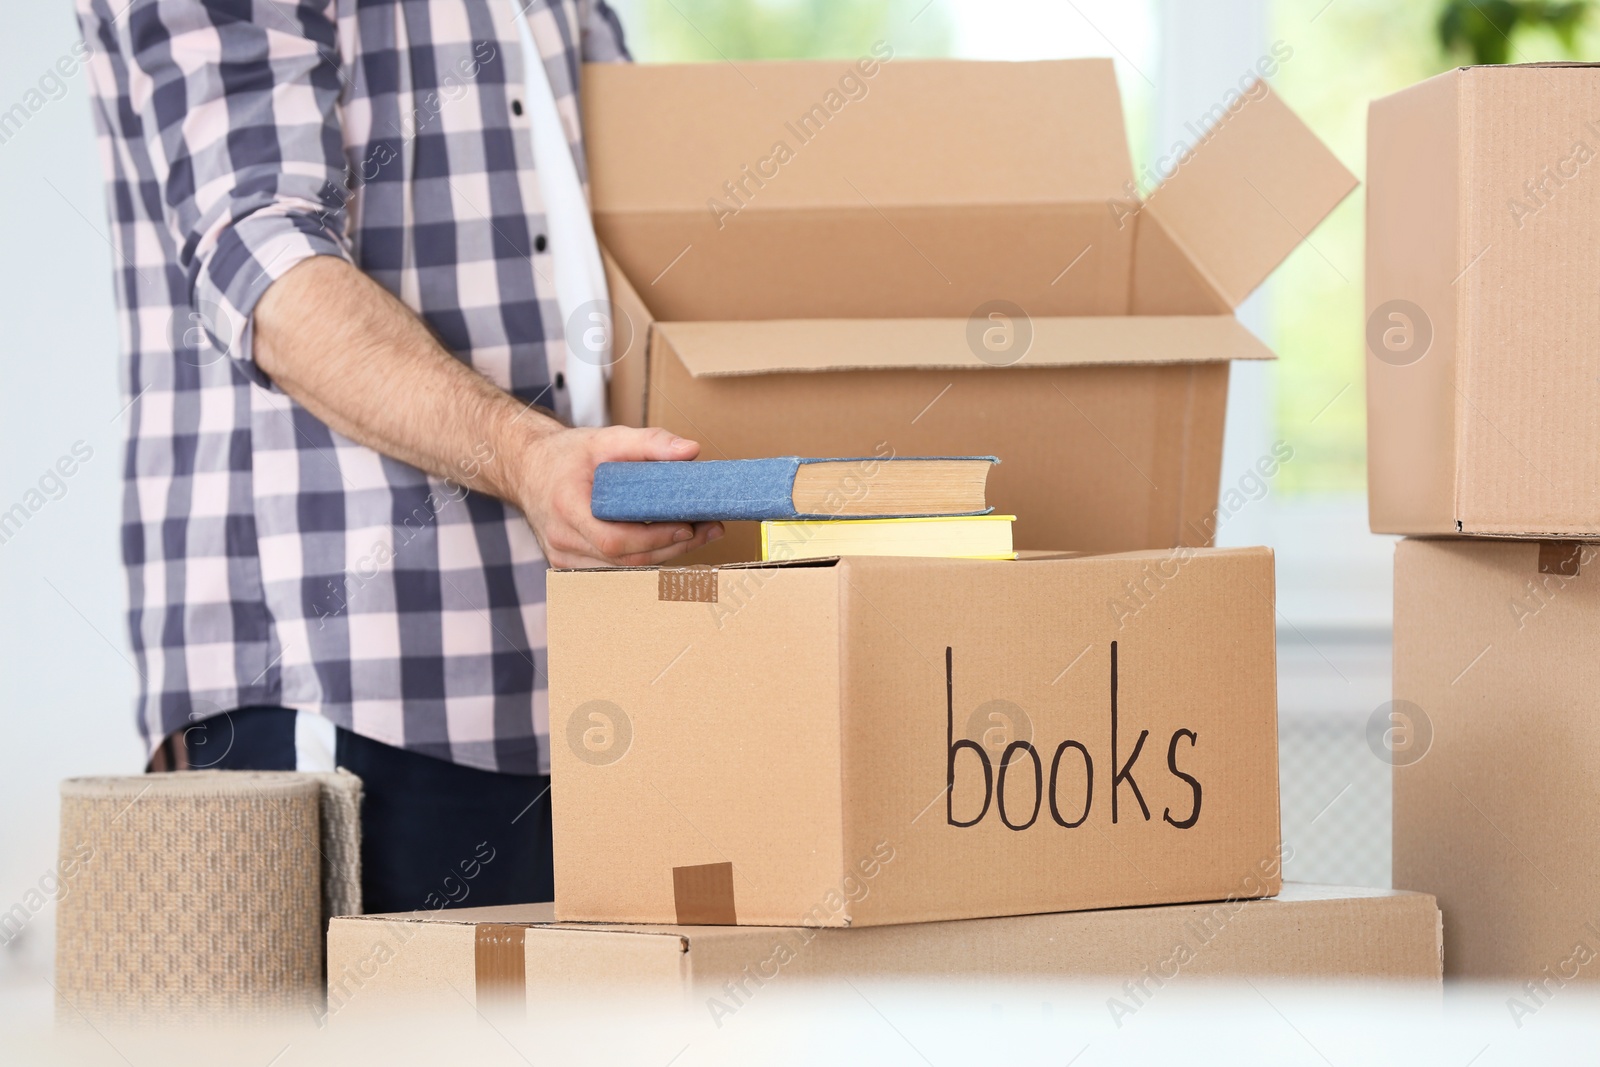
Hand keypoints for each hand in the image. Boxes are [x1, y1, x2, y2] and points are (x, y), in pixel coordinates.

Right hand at [512, 426, 722, 567]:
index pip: (614, 540)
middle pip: (625, 560)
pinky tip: (669, 543)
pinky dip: (643, 558)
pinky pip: (613, 570)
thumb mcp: (605, 438)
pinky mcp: (569, 567)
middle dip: (671, 548)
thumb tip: (691, 451)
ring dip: (663, 556)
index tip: (688, 527)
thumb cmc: (566, 455)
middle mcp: (561, 540)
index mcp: (567, 508)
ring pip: (622, 570)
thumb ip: (648, 442)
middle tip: (708, 529)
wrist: (527, 469)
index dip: (654, 539)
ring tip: (697, 534)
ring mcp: (563, 558)